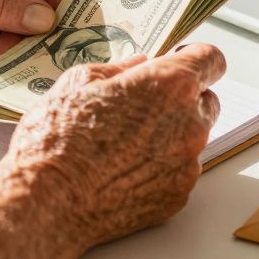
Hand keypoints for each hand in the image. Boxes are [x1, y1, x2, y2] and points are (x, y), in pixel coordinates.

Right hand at [0, 43, 225, 252]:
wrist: (47, 200)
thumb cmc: (57, 139)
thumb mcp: (78, 82)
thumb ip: (120, 68)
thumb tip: (138, 64)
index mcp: (168, 85)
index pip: (211, 59)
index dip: (195, 57)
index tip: (181, 61)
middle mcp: (189, 123)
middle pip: (206, 100)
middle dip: (181, 98)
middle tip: (143, 106)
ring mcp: (187, 163)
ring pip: (192, 139)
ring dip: (170, 135)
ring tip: (124, 144)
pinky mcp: (179, 195)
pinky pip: (179, 172)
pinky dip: (160, 168)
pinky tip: (123, 171)